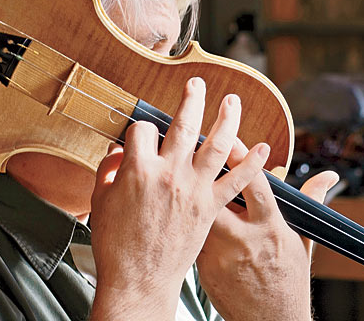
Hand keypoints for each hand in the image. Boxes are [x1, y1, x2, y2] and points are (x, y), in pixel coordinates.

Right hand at [89, 77, 269, 319]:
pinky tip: (263, 149)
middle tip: (197, 84)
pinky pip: (237, 182)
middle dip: (191, 99)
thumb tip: (116, 152)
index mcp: (138, 169)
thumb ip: (108, 171)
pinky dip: (252, 164)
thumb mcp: (101, 202)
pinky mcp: (209, 208)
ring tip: (233, 101)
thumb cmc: (116, 245)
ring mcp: (193, 189)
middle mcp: (169, 173)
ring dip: (227, 119)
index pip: (142, 130)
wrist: (138, 280)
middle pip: (184, 124)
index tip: (141, 133)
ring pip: (216, 145)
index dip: (140, 128)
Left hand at [196, 139, 338, 320]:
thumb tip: (328, 176)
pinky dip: (188, 223)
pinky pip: (190, 236)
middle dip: (207, 174)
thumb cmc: (287, 282)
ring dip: (194, 198)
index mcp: (270, 228)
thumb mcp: (303, 242)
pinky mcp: (203, 267)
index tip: (230, 137)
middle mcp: (243, 239)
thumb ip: (310, 203)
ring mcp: (220, 254)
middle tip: (197, 155)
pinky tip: (184, 216)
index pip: (255, 185)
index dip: (242, 158)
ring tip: (188, 182)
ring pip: (198, 215)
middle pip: (217, 196)